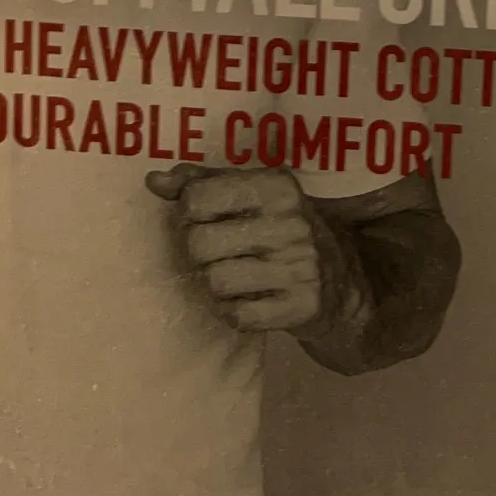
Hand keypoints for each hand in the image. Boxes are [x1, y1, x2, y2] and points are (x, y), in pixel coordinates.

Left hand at [145, 162, 367, 337]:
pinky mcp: (301, 306)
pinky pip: (236, 315)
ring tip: (233, 274)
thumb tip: (153, 180)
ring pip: (214, 282)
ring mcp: (299, 266)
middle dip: (198, 251)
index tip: (203, 218)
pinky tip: (248, 298)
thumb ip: (202, 183)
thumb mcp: (251, 194)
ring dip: (214, 283)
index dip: (188, 212)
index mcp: (276, 186)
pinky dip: (232, 310)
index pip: (197, 198)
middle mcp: (290, 222)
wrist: (341, 282)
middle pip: (198, 243)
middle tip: (216, 252)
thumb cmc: (282, 228)